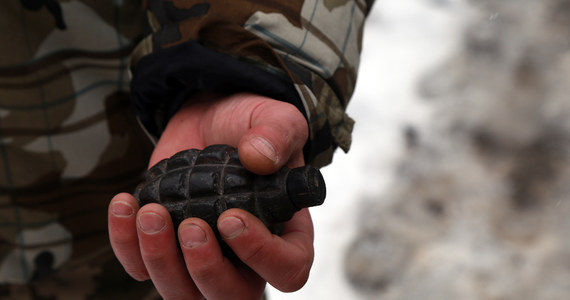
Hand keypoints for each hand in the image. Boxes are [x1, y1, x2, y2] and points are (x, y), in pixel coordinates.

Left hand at [108, 93, 313, 298]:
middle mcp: (247, 256)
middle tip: (190, 225)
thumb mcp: (275, 117)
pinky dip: (126, 244)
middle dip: (206, 269)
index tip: (231, 218)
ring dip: (161, 259)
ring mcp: (205, 256)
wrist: (210, 117)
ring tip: (151, 212)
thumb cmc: (249, 124)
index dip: (261, 256)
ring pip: (183, 293)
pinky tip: (125, 205)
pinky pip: (141, 268)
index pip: (287, 269)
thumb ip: (277, 134)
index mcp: (286, 232)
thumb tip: (257, 158)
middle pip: (233, 296)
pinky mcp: (166, 247)